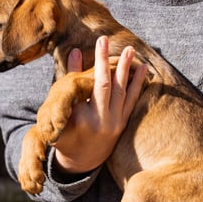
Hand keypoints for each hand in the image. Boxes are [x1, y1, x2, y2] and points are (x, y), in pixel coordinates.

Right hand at [52, 36, 146, 174]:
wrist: (82, 161)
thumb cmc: (66, 134)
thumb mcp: (61, 111)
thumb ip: (69, 81)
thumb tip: (75, 51)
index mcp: (81, 118)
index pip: (86, 86)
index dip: (92, 64)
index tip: (98, 43)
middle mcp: (100, 120)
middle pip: (105, 85)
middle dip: (106, 61)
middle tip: (107, 40)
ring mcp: (114, 123)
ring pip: (122, 92)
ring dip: (126, 69)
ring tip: (130, 50)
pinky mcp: (122, 124)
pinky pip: (131, 101)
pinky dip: (137, 84)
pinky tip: (142, 69)